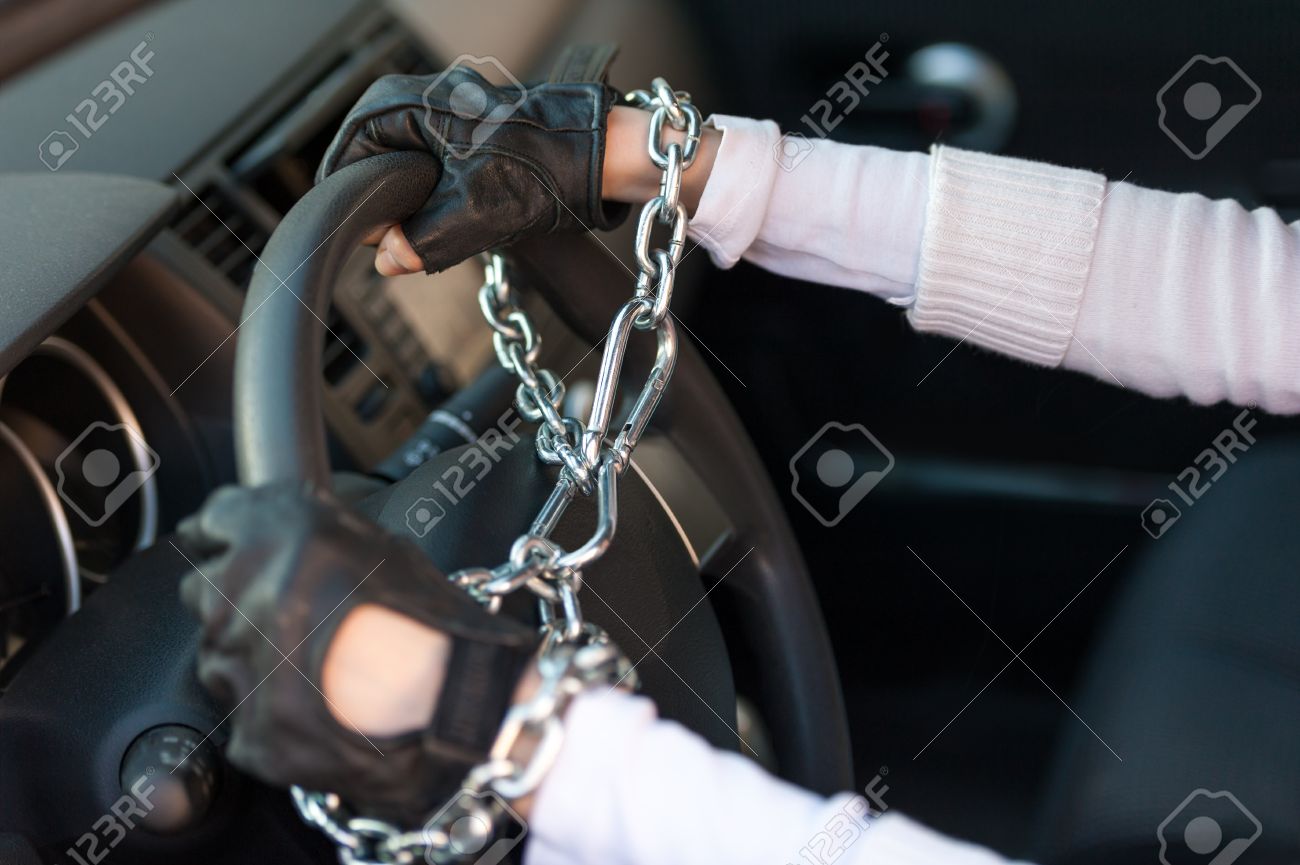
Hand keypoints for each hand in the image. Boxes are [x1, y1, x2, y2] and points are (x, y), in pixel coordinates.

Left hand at [178, 483, 539, 822]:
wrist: (460, 706)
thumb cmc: (439, 627)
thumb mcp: (386, 549)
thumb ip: (319, 541)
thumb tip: (294, 549)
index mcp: (282, 534)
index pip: (215, 519)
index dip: (231, 535)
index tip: (234, 545)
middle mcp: (248, 595)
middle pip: (206, 589)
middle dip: (243, 599)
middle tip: (299, 616)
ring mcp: (241, 669)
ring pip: (219, 656)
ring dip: (255, 658)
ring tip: (322, 669)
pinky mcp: (251, 732)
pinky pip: (245, 718)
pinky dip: (274, 715)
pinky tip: (324, 710)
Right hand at [317, 64, 628, 276]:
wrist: (602, 158)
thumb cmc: (547, 170)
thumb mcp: (472, 215)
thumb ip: (420, 240)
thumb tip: (386, 259)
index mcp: (410, 102)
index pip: (348, 149)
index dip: (353, 198)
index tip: (366, 235)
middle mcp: (425, 96)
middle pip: (374, 157)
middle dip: (384, 203)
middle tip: (396, 238)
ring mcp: (450, 110)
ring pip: (405, 163)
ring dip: (412, 201)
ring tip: (428, 229)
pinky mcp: (472, 128)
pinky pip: (434, 162)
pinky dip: (436, 192)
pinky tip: (453, 215)